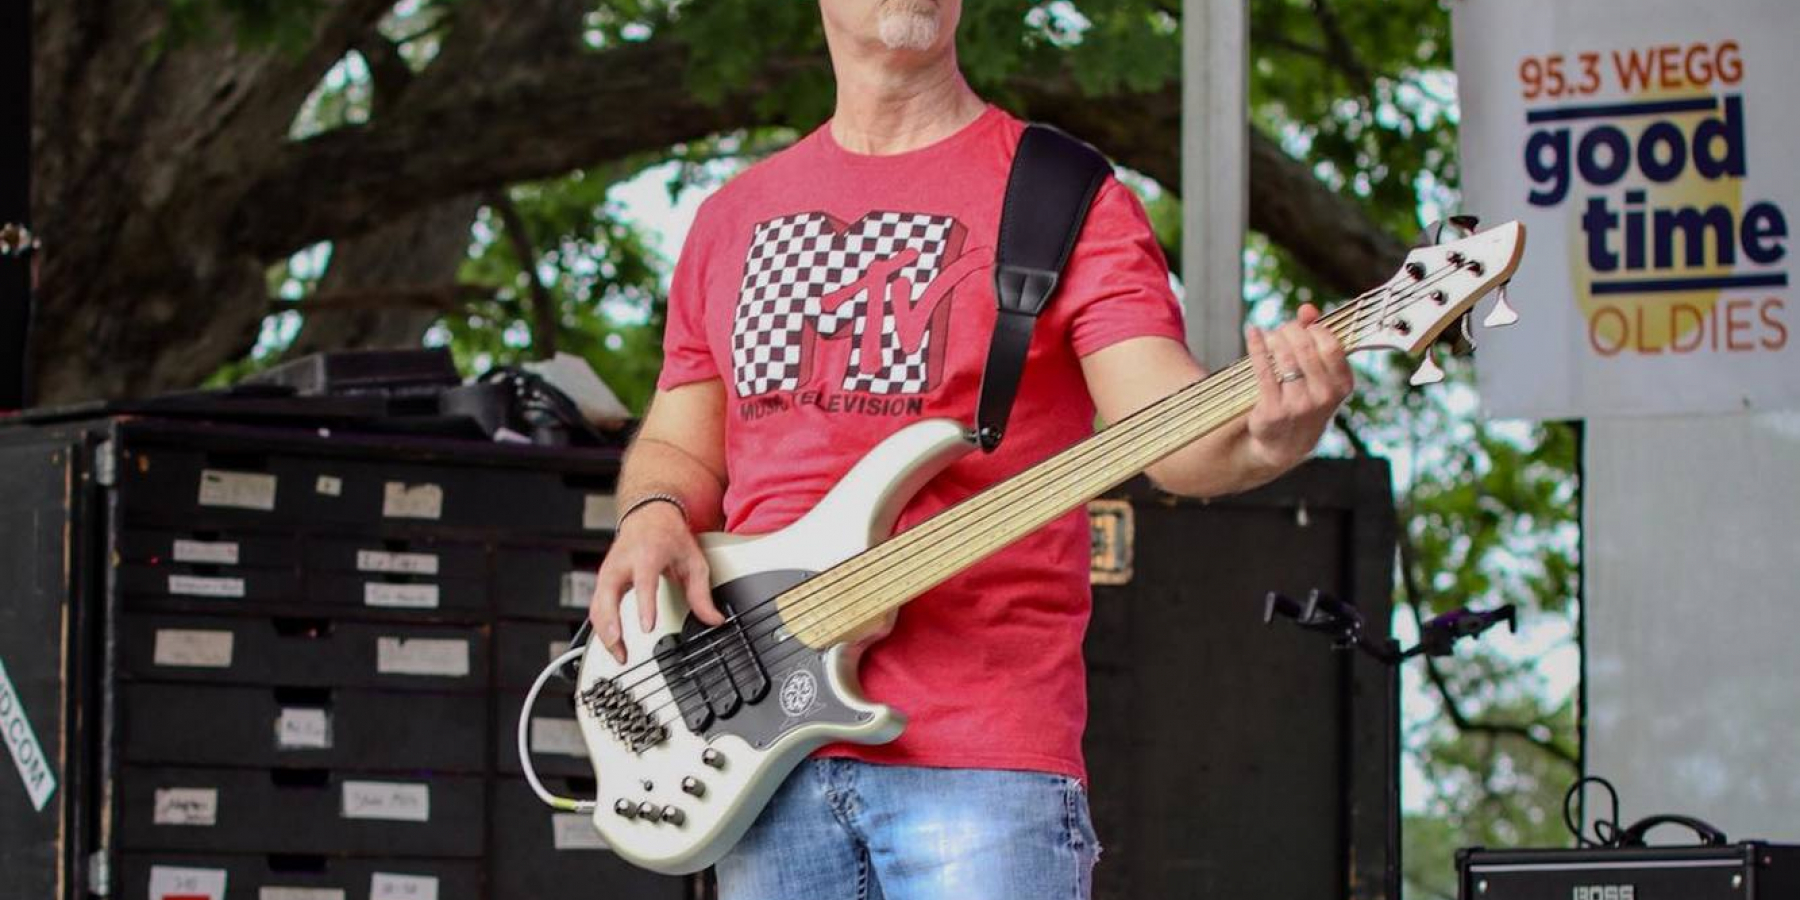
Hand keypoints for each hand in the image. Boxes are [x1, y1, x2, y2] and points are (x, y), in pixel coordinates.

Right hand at [587, 501, 724, 662]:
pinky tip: (612, 644)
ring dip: (605, 634)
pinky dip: (601, 628)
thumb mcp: (693, 561)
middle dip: (611, 626)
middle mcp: (622, 563)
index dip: (643, 606)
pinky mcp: (602, 580)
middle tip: (622, 651)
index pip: (643, 582)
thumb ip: (701, 593)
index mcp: (647, 555)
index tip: (646, 627)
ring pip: (597, 606)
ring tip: (620, 655)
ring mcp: (608, 572)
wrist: (649, 515)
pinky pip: (596, 607)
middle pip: (607, 597)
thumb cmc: (669, 536)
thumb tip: (713, 619)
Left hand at [1243, 304, 1353, 474]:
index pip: (1331, 345)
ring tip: (1269, 336)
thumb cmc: (1304, 400)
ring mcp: (1298, 406)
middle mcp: (1323, 397)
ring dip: (1273, 338)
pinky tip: (1252, 333)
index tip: (1303, 327)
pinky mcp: (1272, 411)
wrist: (1285, 445)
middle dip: (1290, 331)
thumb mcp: (1319, 374)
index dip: (1314, 329)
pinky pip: (1262, 370)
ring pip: (1284, 358)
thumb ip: (1316, 338)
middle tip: (1281, 331)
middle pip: (1304, 347)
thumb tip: (1307, 309)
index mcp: (1342, 385)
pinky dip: (1256, 346)